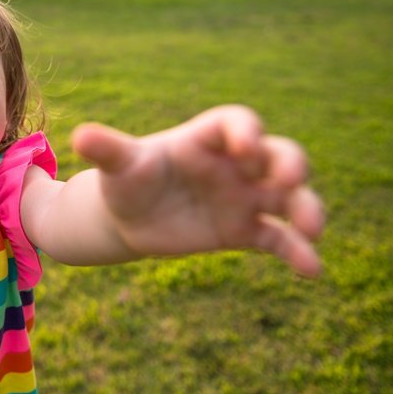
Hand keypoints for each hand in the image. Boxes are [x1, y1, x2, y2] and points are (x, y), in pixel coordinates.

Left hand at [72, 105, 324, 276]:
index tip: (244, 146)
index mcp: (205, 138)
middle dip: (290, 163)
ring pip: (288, 198)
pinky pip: (279, 240)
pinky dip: (297, 252)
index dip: (244, 131)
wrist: (128, 216)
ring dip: (305, 208)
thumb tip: (79, 136)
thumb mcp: (119, 166)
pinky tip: (313, 269)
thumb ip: (108, 150)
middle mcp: (234, 164)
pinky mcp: (245, 231)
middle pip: (277, 154)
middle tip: (291, 177)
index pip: (236, 123)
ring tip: (312, 227)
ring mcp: (244, 197)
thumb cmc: (126, 179)